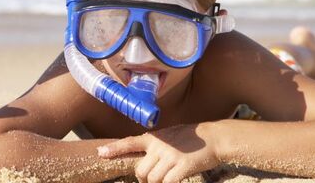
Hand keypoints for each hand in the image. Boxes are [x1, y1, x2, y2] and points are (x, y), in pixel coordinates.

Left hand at [97, 124, 218, 182]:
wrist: (214, 138)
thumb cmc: (191, 139)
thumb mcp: (169, 136)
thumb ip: (155, 146)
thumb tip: (143, 159)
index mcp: (154, 138)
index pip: (130, 142)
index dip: (115, 149)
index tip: (101, 153)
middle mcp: (159, 146)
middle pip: (141, 171)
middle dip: (144, 180)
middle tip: (152, 180)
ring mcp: (170, 157)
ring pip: (153, 180)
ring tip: (167, 178)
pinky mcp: (182, 167)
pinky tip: (174, 181)